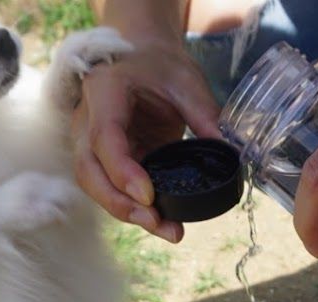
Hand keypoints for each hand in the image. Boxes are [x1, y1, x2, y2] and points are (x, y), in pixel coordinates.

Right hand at [69, 36, 220, 243]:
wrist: (140, 56)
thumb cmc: (158, 65)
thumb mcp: (186, 81)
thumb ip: (205, 114)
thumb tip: (230, 154)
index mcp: (105, 92)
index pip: (105, 138)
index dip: (123, 170)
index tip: (149, 195)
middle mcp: (87, 121)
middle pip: (89, 172)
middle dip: (119, 203)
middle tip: (156, 222)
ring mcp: (90, 143)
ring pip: (95, 186)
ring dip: (127, 213)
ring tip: (168, 230)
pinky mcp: (104, 160)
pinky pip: (111, 188)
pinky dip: (134, 208)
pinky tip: (163, 222)